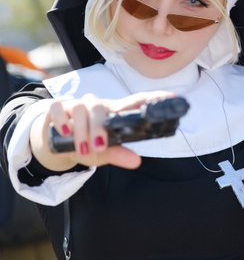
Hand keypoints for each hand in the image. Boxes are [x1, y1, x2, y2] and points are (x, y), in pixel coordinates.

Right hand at [30, 91, 174, 171]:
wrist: (56, 143)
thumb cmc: (87, 145)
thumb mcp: (103, 153)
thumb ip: (119, 154)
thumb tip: (137, 162)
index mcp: (114, 113)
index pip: (136, 101)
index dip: (153, 98)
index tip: (172, 97)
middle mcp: (98, 106)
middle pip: (101, 107)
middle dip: (100, 127)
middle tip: (100, 147)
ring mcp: (77, 105)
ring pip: (81, 108)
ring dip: (82, 130)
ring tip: (83, 148)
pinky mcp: (58, 108)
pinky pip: (58, 108)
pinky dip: (61, 120)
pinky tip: (65, 132)